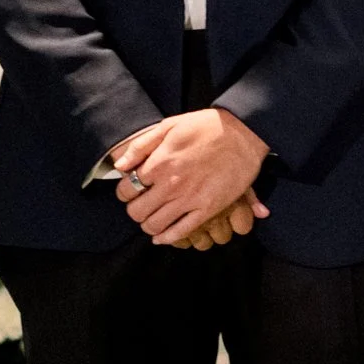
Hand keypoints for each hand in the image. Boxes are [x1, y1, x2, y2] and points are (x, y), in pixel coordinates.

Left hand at [111, 108, 269, 248]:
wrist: (243, 133)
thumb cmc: (205, 126)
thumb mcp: (169, 126)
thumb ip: (141, 146)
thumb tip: (119, 166)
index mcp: (159, 164)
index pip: (126, 190)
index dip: (124, 192)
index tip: (130, 190)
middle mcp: (171, 185)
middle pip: (136, 212)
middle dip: (134, 209)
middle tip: (141, 204)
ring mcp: (189, 199)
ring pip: (154, 226)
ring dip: (148, 224)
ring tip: (153, 216)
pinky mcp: (207, 209)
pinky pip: (180, 232)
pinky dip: (167, 238)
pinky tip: (163, 235)